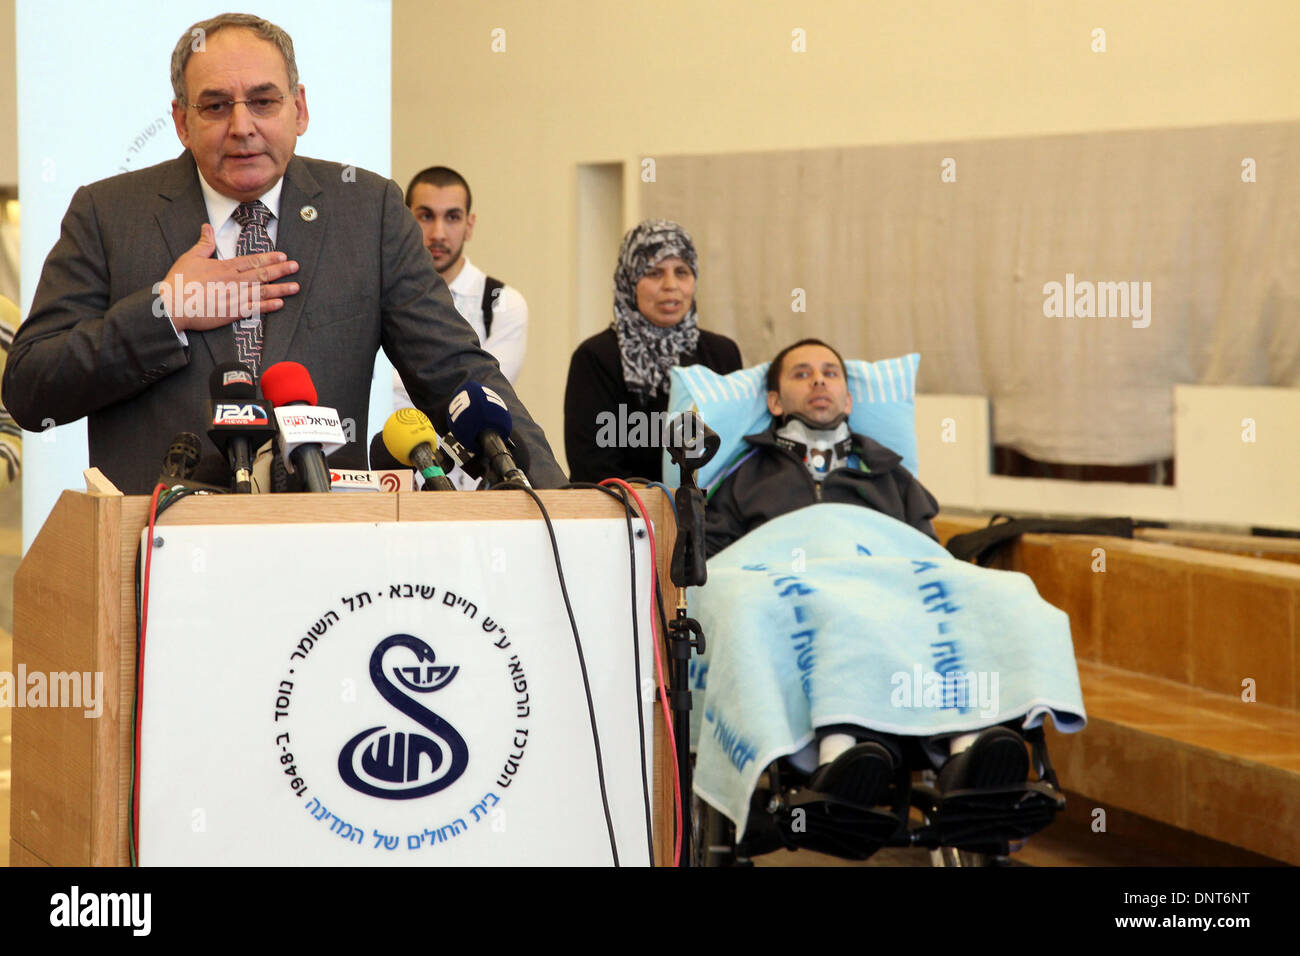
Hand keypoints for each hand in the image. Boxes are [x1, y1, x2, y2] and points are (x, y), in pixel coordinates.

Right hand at [159, 224, 300, 331]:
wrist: (172, 306)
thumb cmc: (180, 282)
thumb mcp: (190, 257)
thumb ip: (204, 243)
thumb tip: (208, 227)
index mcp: (225, 267)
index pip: (252, 260)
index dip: (269, 258)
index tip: (283, 256)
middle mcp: (233, 281)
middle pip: (262, 274)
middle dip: (281, 270)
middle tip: (296, 267)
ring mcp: (234, 297)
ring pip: (262, 291)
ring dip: (280, 289)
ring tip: (295, 286)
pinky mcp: (232, 313)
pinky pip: (254, 309)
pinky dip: (268, 306)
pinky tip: (280, 304)